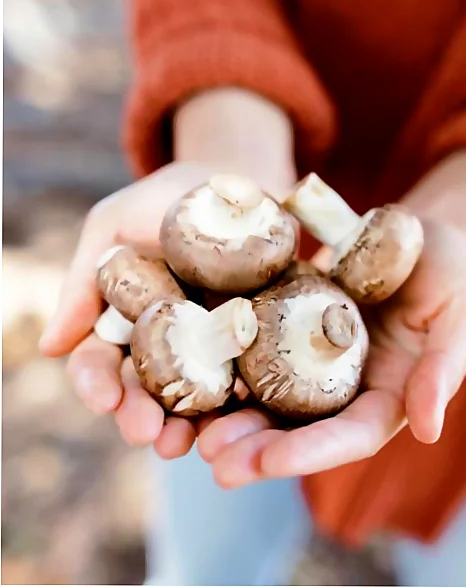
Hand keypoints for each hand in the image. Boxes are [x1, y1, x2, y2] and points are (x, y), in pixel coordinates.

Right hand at [39, 160, 294, 458]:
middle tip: (145, 433)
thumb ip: (83, 281)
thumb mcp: (115, 223)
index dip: (96, 382)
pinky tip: (237, 418)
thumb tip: (50, 347)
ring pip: (193, 397)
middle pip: (146, 390)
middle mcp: (166, 340)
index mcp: (125, 318)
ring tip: (183, 443)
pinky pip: (248, 379)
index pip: (101, 360)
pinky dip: (240, 404)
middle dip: (140, 415)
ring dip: (185, 425)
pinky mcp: (258, 342)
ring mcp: (212, 345)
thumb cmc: (170, 197)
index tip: (103, 397)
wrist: (240, 179)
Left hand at [194, 219, 465, 486]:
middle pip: (300, 428)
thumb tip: (428, 429)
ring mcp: (313, 358)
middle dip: (257, 449)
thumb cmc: (450, 269)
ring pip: (269, 398)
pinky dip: (224, 367)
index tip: (268, 463)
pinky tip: (190, 374)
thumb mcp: (462, 310)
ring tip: (190, 435)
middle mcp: (346, 386)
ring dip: (231, 419)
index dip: (312, 452)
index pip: (352, 434)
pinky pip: (254, 350)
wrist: (414, 230)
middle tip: (213, 460)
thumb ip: (446, 365)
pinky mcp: (288, 325)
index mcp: (389, 394)